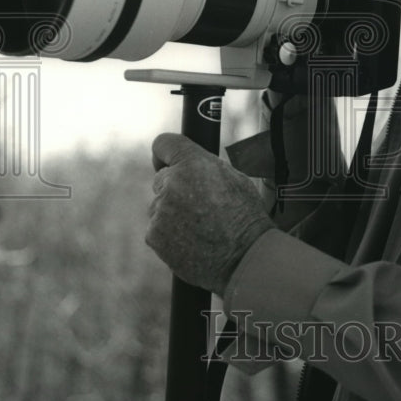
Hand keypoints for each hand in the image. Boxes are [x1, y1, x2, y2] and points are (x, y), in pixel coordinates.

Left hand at [146, 133, 274, 295]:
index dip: (166, 153)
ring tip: (201, 227)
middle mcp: (172, 183)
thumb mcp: (233, 177)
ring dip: (173, 213)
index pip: (163, 144)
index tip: (167, 160)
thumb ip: (204, 167)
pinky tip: (193, 241)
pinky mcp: (154, 235)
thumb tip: (189, 166)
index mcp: (193, 163)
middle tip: (198, 204)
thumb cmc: (246, 216)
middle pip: (162, 178)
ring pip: (160, 206)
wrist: (244, 257)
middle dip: (175, 187)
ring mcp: (160, 211)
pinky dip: (170, 234)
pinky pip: (158, 229)